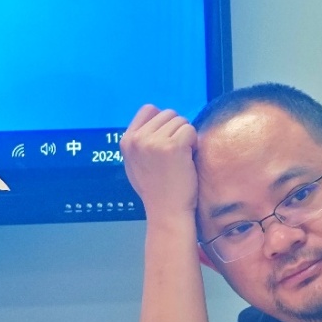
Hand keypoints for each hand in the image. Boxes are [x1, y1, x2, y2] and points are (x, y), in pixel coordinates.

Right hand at [119, 104, 198, 218]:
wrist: (167, 211)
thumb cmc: (157, 190)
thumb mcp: (136, 163)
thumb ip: (141, 141)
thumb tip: (154, 117)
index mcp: (126, 141)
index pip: (149, 109)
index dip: (164, 122)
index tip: (167, 142)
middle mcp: (137, 139)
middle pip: (168, 114)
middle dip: (177, 130)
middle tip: (177, 154)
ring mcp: (153, 142)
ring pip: (181, 121)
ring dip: (187, 137)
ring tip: (181, 158)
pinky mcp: (172, 146)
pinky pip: (190, 130)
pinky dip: (194, 143)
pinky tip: (188, 160)